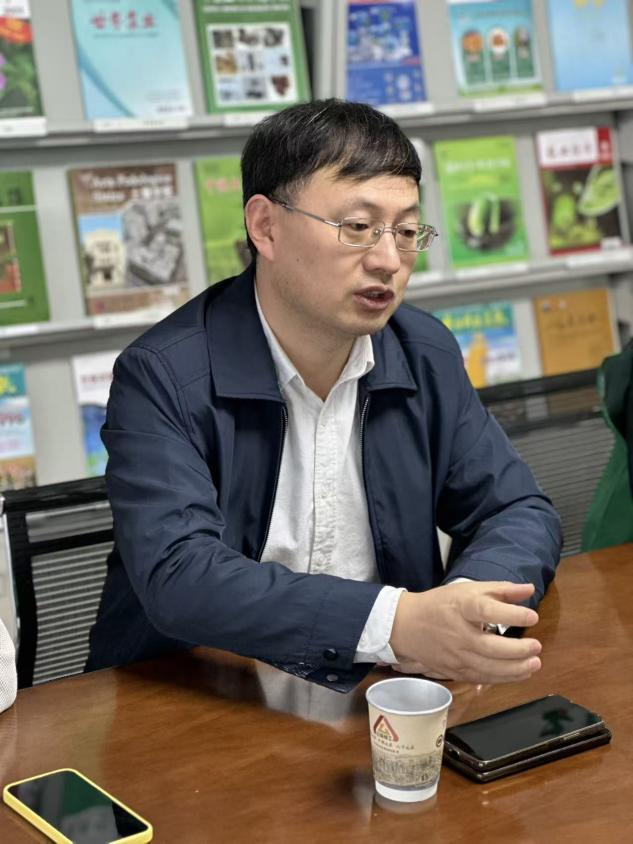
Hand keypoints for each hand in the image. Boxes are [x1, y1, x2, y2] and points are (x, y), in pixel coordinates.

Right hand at [389, 581, 541, 684]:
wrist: (407, 625)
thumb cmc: (441, 604)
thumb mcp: (468, 590)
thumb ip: (500, 590)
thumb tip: (528, 589)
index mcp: (461, 607)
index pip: (486, 610)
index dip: (510, 614)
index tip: (532, 616)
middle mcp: (458, 633)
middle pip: (489, 646)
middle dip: (517, 650)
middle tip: (536, 646)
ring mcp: (455, 655)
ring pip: (487, 667)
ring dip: (514, 669)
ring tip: (534, 663)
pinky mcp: (454, 670)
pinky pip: (481, 678)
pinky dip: (503, 678)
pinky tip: (520, 673)